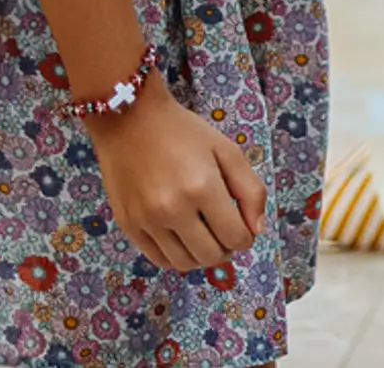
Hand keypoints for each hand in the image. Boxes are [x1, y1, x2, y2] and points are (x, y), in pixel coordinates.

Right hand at [87, 76, 265, 272]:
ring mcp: (146, 220)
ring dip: (202, 256)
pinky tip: (183, 240)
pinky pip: (157, 259)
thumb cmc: (184, 133)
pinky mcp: (127, 224)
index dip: (246, 237)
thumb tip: (256, 230)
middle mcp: (172, 209)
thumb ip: (250, 190)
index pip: (235, 238)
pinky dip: (176, 257)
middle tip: (226, 232)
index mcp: (202, 188)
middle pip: (211, 256)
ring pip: (183, 263)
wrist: (130, 121)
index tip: (244, 226)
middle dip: (227, 249)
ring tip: (206, 237)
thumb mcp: (227, 151)